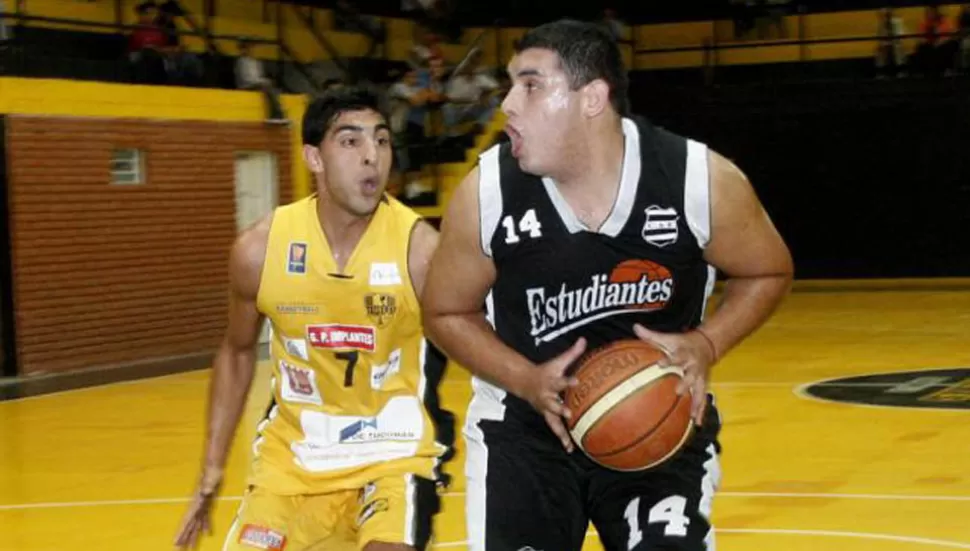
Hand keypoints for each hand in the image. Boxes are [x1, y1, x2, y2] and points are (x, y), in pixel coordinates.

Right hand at [173, 472, 220, 549]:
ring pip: (196, 525)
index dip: (181, 533)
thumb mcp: (209, 482)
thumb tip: (206, 492)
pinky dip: (206, 526)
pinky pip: (205, 518)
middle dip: (184, 539)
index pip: (186, 522)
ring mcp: (201, 506)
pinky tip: (207, 533)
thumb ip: (207, 488)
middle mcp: (196, 508)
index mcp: (195, 505)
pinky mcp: (208, 504)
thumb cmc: (211, 475)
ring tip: (191, 548)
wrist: (213, 469)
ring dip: (193, 536)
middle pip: (189, 527)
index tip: (175, 544)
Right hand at [516, 338, 586, 452]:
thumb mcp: (557, 362)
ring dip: (561, 432)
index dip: (568, 382)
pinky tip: (571, 449)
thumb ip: (572, 353)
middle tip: (569, 413)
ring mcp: (546, 409)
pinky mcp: (547, 417)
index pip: (561, 381)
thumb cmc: (545, 372)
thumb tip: (584, 339)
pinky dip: (563, 439)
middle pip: (554, 404)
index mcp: (551, 383)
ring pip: (553, 422)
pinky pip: (556, 429)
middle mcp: (547, 397)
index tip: (577, 382)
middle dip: (561, 409)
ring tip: (569, 443)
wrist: (525, 383)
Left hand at [633, 324, 717, 425]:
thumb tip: (635, 327)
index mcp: (684, 354)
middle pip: (691, 375)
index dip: (669, 360)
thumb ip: (651, 335)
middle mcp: (694, 366)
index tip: (660, 364)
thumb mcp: (668, 338)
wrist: (705, 345)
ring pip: (700, 391)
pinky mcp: (703, 386)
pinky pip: (702, 400)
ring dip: (697, 403)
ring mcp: (700, 378)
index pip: (676, 356)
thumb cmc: (681, 343)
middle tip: (678, 391)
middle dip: (685, 383)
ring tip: (693, 416)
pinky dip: (700, 412)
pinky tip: (697, 424)